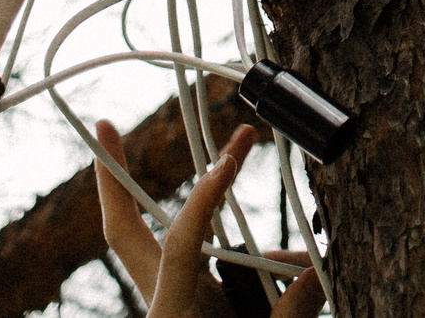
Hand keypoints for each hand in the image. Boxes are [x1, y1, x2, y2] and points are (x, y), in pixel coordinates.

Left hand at [96, 122, 324, 317]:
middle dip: (115, 179)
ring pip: (172, 247)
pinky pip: (200, 269)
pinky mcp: (186, 311)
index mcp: (172, 317)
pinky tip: (288, 277)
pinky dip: (239, 261)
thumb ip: (293, 309)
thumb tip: (319, 265)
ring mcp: (170, 305)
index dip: (204, 199)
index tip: (229, 161)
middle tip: (105, 127)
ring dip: (214, 224)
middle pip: (126, 232)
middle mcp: (161, 304)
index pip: (181, 243)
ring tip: (270, 221)